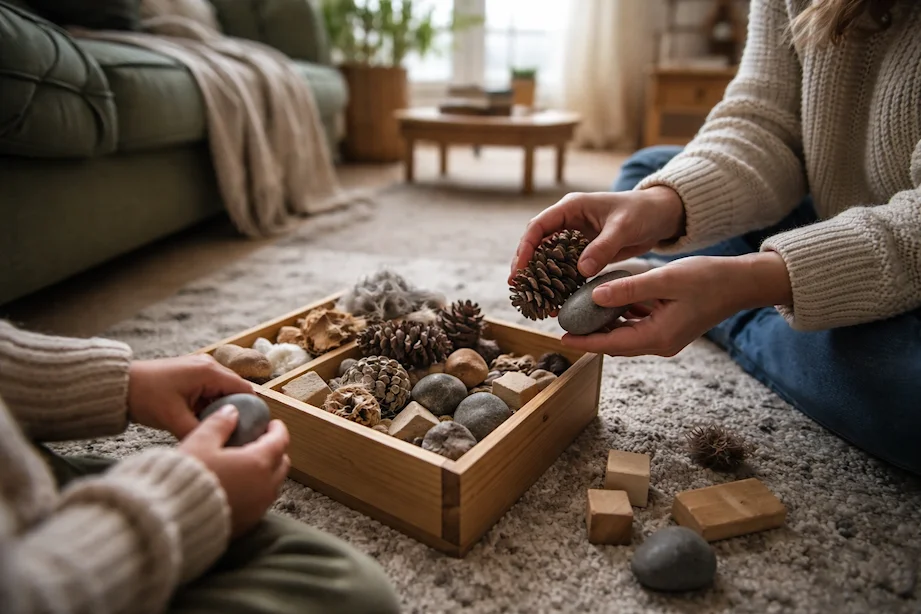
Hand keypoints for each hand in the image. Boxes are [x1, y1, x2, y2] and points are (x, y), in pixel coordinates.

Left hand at [127, 355, 253, 439]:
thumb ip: (199, 432)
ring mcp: (201, 369)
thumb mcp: (174, 419)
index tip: (252, 431)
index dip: (252, 410)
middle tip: (236, 434)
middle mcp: (209, 366)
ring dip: (222, 409)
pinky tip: (205, 421)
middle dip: (237, 411)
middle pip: (237, 391)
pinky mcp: (192, 375)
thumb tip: (218, 445)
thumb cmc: (145, 396)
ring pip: (224, 392)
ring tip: (219, 429)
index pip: (245, 390)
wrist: (119, 385)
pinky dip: (211, 405)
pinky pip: (211, 391)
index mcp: (209, 372)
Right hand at [179, 405, 290, 537]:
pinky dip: (258, 490)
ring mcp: (258, 507)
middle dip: (275, 450)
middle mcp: (265, 486)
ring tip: (249, 463)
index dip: (277, 429)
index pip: (280, 441)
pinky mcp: (248, 523)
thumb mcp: (200, 442)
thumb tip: (231, 412)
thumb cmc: (187, 478)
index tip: (272, 424)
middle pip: (282, 463)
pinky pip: (261, 502)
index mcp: (258, 463)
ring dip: (268, 471)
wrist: (172, 519)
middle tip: (260, 441)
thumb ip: (219, 424)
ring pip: (274, 484)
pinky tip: (240, 485)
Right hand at [509, 186, 684, 281]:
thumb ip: (603, 247)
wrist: (661, 216)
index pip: (539, 226)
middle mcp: (568, 222)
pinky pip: (566, 268)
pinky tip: (555, 298)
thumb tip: (581, 270)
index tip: (520, 268)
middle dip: (526, 264)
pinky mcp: (585, 252)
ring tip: (531, 296)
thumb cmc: (642, 212)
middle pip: (537, 243)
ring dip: (540, 276)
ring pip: (549, 258)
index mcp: (571, 207)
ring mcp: (575, 238)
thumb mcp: (623, 227)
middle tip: (517, 287)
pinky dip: (559, 282)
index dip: (526, 247)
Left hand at [560, 252, 792, 356]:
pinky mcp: (669, 328)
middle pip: (616, 343)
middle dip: (590, 334)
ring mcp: (666, 337)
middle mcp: (660, 343)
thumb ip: (629, 288)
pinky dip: (622, 315)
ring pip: (626, 333)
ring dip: (605, 323)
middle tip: (565, 322)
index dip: (585, 341)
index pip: (612, 344)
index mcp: (658, 337)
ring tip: (580, 310)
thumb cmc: (707, 279)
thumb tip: (595, 296)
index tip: (561, 337)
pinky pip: (638, 324)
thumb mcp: (664, 279)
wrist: (741, 283)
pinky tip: (609, 299)